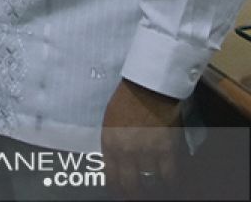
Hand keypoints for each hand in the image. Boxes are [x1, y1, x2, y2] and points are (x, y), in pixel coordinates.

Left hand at [101, 78, 182, 197]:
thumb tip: (116, 161)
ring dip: (153, 185)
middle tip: (137, 196)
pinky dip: (170, 181)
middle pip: (130, 185)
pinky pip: (169, 175)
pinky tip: (170, 182)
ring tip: (155, 186)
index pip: (111, 176)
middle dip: (134, 194)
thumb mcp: (110, 122)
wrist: (147, 88)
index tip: (121, 193)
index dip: (117, 189)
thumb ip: (113, 143)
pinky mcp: (166, 150)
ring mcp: (146, 152)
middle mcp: (125, 152)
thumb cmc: (126, 101)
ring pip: (151, 182)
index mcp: (109, 144)